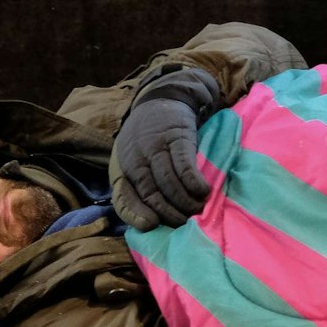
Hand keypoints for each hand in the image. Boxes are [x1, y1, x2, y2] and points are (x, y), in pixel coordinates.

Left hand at [113, 67, 221, 231]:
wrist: (160, 101)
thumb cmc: (146, 140)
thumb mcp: (132, 162)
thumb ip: (134, 190)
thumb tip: (149, 223)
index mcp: (123, 167)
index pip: (124, 198)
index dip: (136, 215)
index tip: (153, 225)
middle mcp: (136, 157)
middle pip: (151, 193)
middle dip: (170, 213)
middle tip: (186, 223)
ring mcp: (156, 146)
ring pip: (168, 182)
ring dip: (185, 201)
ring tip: (198, 210)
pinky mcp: (177, 137)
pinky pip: (185, 165)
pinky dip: (194, 182)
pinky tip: (204, 191)